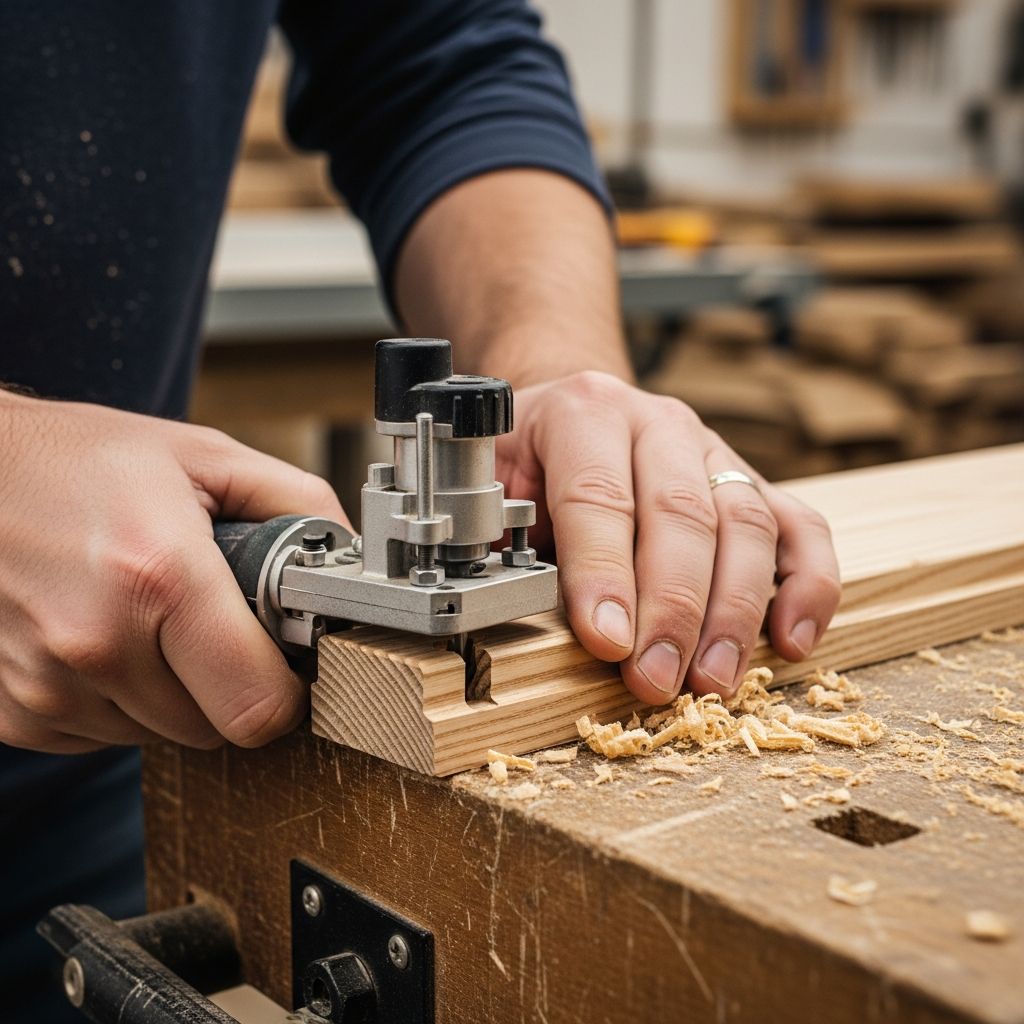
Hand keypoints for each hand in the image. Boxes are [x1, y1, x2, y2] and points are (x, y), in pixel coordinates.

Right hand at [0, 391, 349, 752]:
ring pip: (161, 736)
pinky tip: (108, 638)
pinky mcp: (16, 712)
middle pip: (216, 728)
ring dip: (175, 694)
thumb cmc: (82, 458)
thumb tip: (350, 564)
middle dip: (231, 685)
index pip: (257, 706)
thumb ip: (298, 503)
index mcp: (159, 577)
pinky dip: (121, 701)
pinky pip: (104, 737)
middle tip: (214, 626)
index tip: (284, 663)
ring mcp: (47, 686)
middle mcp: (97, 643)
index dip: (286, 691)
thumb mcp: (206, 456)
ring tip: (152, 620)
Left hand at [496, 372, 840, 704]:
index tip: (607, 641)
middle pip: (681, 512)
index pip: (600, 495)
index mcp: (586, 413)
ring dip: (735, 610)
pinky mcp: (754, 482)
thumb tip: (516, 608)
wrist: (576, 410)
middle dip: (672, 606)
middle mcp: (658, 423)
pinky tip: (793, 641)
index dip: (604, 572)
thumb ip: (506, 534)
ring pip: (746, 523)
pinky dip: (809, 585)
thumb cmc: (530, 460)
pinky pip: (801, 527)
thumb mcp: (494, 482)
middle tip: (658, 678)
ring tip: (713, 679)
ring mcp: (714, 450)